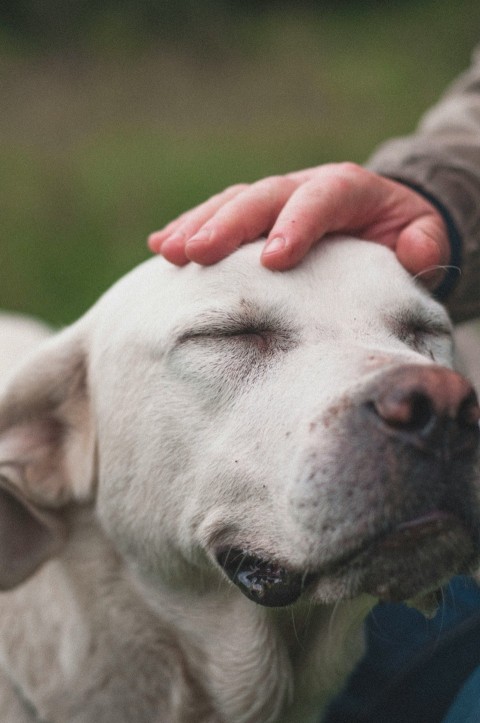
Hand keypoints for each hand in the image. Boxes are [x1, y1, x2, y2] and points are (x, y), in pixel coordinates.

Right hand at [148, 163, 449, 288]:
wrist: (377, 219)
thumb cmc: (400, 234)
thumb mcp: (423, 235)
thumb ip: (423, 244)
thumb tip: (414, 252)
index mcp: (347, 189)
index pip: (320, 199)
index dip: (295, 224)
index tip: (273, 260)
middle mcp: (303, 187)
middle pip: (262, 197)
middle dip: (227, 224)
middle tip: (196, 254)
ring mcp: (273, 199)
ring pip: (231, 203)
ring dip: (197, 225)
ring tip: (168, 252)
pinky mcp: (253, 217)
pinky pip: (218, 216)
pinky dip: (188, 228)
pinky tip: (159, 246)